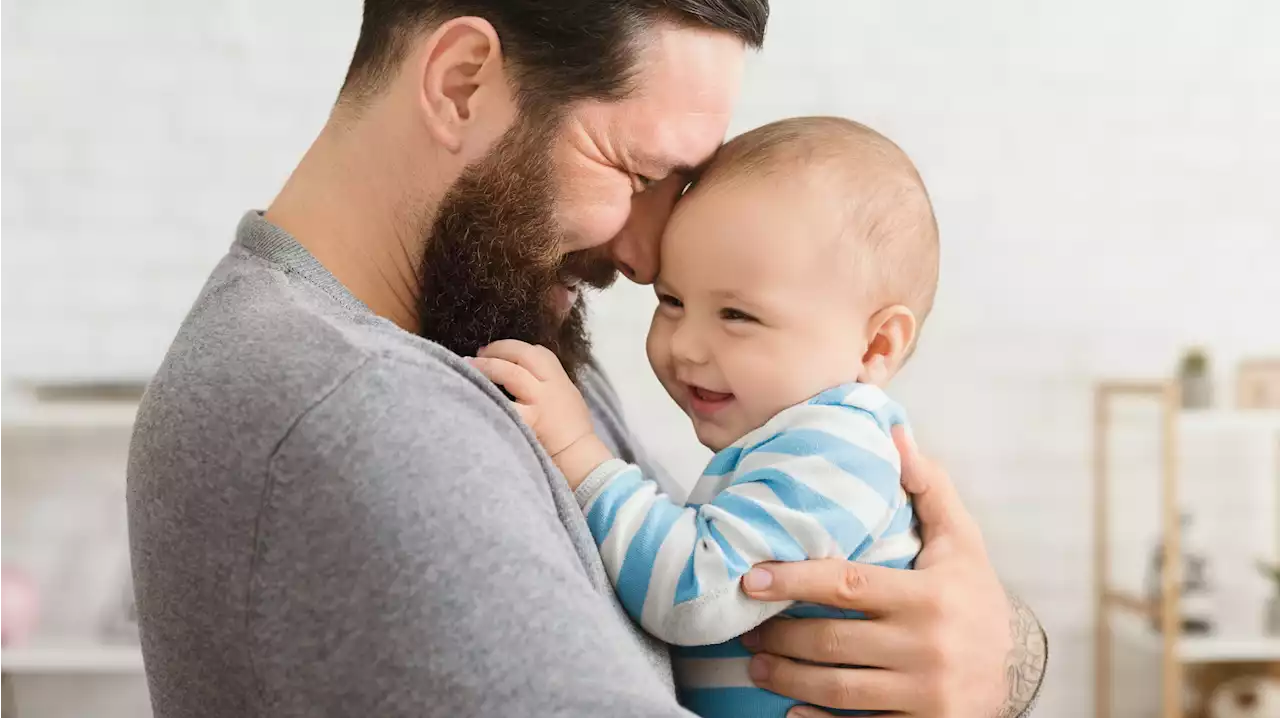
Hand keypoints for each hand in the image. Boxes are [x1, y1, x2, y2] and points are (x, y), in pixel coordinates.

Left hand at [469, 340, 594, 456]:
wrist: (580, 457)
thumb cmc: (573, 432)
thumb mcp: (568, 398)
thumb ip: (550, 385)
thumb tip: (525, 375)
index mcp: (560, 380)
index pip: (538, 353)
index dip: (514, 347)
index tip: (497, 350)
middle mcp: (549, 387)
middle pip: (522, 355)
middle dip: (498, 349)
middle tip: (479, 353)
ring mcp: (539, 403)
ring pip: (511, 373)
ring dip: (487, 366)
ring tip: (469, 365)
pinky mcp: (529, 421)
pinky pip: (505, 404)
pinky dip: (489, 397)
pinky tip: (473, 393)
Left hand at [738, 427, 1045, 716]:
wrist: (1019, 670)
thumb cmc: (974, 596)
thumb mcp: (961, 541)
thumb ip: (928, 487)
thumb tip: (894, 430)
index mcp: (930, 597)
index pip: (846, 586)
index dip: (793, 581)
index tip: (752, 578)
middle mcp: (926, 648)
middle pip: (831, 642)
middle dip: (779, 638)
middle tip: (745, 629)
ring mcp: (923, 694)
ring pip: (836, 689)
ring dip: (786, 679)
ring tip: (756, 666)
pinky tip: (789, 712)